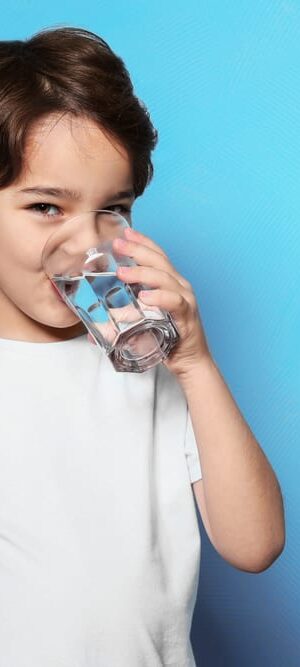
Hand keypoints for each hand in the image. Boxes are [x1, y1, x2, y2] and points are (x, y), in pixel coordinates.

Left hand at [88, 226, 211, 377]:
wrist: (190, 362)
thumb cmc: (168, 340)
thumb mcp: (143, 325)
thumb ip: (123, 320)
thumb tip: (94, 329)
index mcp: (171, 284)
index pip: (157, 256)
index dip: (142, 242)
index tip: (125, 232)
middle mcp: (180, 287)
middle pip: (159, 261)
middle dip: (137, 250)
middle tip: (118, 245)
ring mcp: (185, 300)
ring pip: (165, 279)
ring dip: (143, 273)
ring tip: (123, 273)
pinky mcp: (187, 317)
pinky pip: (174, 302)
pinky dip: (159, 297)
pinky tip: (145, 297)